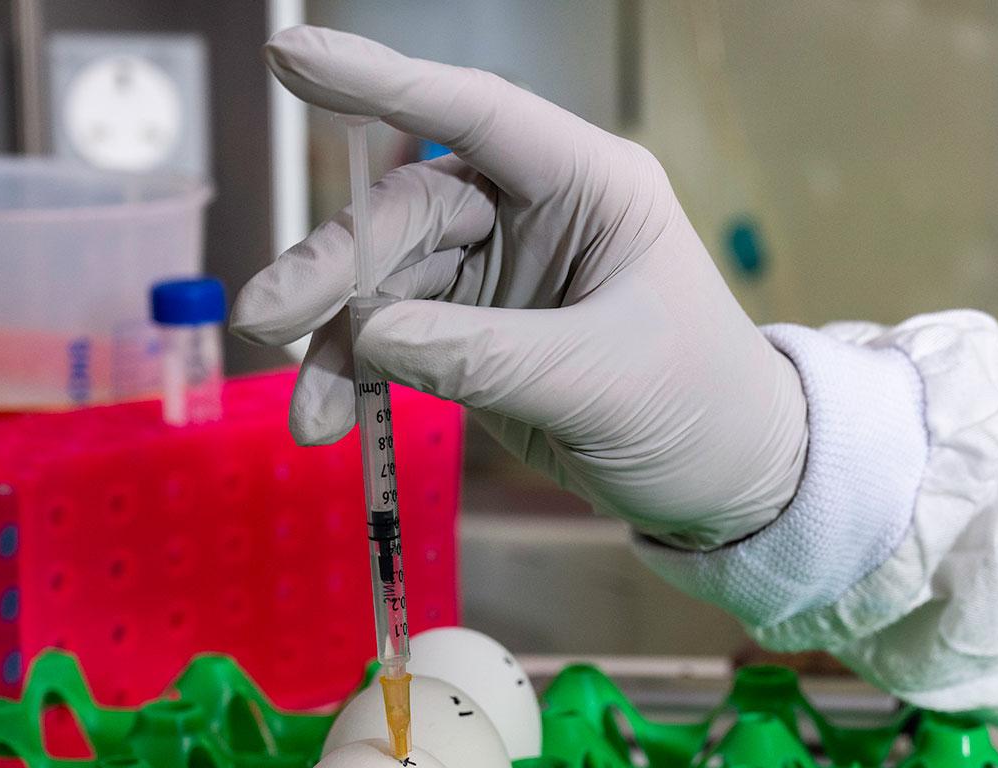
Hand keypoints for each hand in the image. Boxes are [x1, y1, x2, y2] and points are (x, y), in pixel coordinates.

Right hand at [230, 26, 808, 550]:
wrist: (730, 480)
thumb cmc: (702, 407)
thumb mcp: (601, 381)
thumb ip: (486, 356)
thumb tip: (369, 334)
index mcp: (591, 185)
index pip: (476, 113)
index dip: (383, 82)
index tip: (291, 57)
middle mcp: (536, 212)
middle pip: (410, 212)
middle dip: (336, 267)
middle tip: (266, 319)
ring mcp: (500, 273)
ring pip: (386, 281)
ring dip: (335, 339)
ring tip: (303, 410)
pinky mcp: (476, 333)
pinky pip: (393, 339)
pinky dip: (355, 376)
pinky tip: (324, 418)